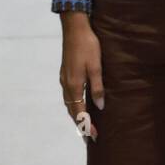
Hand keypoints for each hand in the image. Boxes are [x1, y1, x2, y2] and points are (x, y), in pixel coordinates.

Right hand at [59, 13, 104, 142]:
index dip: (86, 125)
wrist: (74, 28)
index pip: (79, 112)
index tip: (94, 137)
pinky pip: (69, 95)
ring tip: (85, 125)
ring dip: (76, 115)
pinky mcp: (65, 74)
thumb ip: (97, 87)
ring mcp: (64, 79)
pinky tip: (80, 105)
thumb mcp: (96, 67)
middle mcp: (66, 85)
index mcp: (74, 85)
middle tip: (90, 137)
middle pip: (72, 111)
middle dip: (81, 124)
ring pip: (69, 103)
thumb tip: (99, 106)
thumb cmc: (88, 46)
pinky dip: (74, 105)